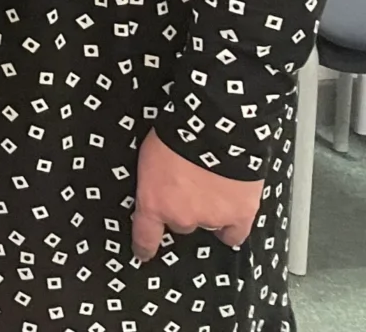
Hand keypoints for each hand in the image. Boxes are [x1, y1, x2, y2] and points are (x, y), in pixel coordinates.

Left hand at [131, 129, 261, 261]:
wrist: (212, 128)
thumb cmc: (177, 132)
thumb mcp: (150, 156)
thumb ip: (153, 180)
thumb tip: (158, 183)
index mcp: (153, 202)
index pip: (145, 235)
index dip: (144, 247)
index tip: (143, 254)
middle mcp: (181, 217)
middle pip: (181, 224)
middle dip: (183, 209)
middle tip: (188, 187)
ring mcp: (211, 218)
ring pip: (208, 224)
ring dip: (208, 210)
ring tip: (211, 185)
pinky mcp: (239, 215)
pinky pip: (235, 234)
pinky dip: (233, 226)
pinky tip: (233, 213)